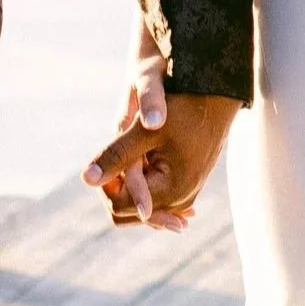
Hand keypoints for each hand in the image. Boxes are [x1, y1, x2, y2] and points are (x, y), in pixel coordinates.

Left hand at [84, 42, 238, 230]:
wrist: (219, 95)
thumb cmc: (184, 108)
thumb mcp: (144, 132)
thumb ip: (115, 156)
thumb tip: (85, 179)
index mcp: (171, 191)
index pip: (118, 206)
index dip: (105, 183)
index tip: (104, 154)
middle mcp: (181, 199)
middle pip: (129, 210)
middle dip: (117, 185)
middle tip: (114, 152)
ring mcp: (186, 194)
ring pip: (142, 202)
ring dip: (129, 180)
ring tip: (129, 149)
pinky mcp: (187, 183)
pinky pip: (157, 192)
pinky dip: (143, 179)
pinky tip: (137, 159)